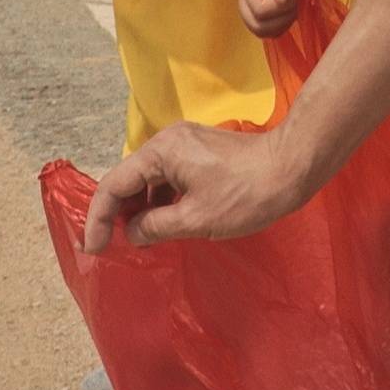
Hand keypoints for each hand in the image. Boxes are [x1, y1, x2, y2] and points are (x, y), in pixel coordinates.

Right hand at [82, 120, 312, 252]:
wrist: (294, 166)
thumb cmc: (247, 193)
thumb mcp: (196, 219)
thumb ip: (154, 227)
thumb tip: (132, 232)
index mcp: (161, 151)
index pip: (114, 185)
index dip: (98, 219)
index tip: (95, 249)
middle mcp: (168, 140)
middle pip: (129, 179)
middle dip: (118, 213)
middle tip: (112, 247)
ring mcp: (186, 143)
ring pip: (149, 179)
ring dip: (141, 208)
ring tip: (138, 240)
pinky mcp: (201, 151)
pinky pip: (169, 177)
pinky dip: (161, 200)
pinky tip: (164, 224)